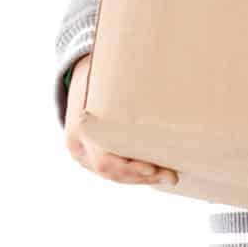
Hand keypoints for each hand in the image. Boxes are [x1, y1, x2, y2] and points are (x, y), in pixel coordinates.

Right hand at [64, 56, 179, 186]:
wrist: (75, 74)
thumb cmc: (98, 69)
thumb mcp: (107, 71)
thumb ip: (127, 78)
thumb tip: (162, 68)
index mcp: (80, 126)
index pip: (104, 160)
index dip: (129, 168)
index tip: (152, 167)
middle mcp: (77, 144)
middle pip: (110, 172)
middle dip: (142, 176)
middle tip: (172, 176)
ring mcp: (81, 152)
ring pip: (112, 175)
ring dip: (142, 178)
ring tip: (170, 176)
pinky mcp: (89, 156)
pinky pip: (113, 171)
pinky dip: (135, 173)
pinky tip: (156, 172)